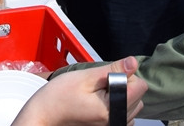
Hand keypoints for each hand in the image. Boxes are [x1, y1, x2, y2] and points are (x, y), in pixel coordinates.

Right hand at [12, 56, 146, 125]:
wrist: (44, 115)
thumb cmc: (59, 96)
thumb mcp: (85, 77)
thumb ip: (112, 70)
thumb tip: (133, 62)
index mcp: (112, 110)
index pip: (139, 86)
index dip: (123, 75)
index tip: (104, 77)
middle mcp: (117, 122)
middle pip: (138, 96)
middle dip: (123, 85)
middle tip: (97, 85)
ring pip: (133, 105)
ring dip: (121, 95)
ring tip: (97, 94)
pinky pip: (125, 115)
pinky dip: (117, 106)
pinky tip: (100, 102)